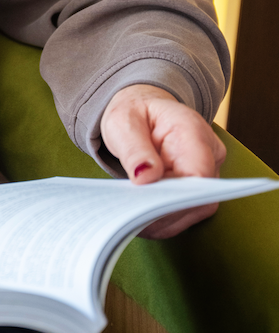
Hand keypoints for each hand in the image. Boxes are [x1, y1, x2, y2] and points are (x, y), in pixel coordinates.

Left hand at [99, 85, 225, 238]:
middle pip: (200, 197)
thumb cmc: (134, 113)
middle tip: (133, 220)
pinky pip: (189, 210)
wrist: (142, 111)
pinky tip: (143, 221)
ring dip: (165, 220)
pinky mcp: (199, 185)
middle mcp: (209, 151)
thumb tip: (146, 177)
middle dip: (166, 213)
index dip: (176, 197)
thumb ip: (134, 149)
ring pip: (196, 208)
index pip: (199, 173)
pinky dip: (166, 220)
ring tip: (134, 221)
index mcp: (191, 130)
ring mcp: (208, 169)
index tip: (146, 206)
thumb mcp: (123, 122)